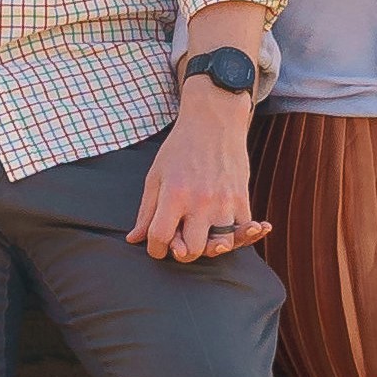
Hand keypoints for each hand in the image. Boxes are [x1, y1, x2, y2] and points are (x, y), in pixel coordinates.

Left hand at [130, 88, 272, 262]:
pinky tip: (230, 232)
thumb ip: (146, 211)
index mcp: (174, 195)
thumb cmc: (179, 150)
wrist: (213, 123)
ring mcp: (224, 202)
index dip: (155, 248)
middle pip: (192, 251)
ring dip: (210, 248)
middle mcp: (200, 202)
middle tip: (180, 241)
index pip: (161, 238)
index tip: (157, 244)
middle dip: (183, 252)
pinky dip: (237, 237)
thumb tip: (134, 239)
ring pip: (221, 247)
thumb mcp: (155, 177)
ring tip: (203, 237)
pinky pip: (243, 233)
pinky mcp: (242, 200)